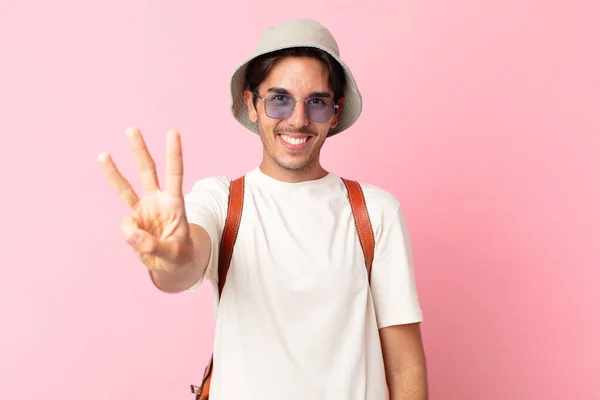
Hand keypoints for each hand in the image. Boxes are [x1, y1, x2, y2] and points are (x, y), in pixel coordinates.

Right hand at [97, 128, 194, 272]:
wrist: (173, 265)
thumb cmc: (180, 256)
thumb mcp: (175, 254)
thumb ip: (155, 245)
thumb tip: (131, 234)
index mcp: (176, 203)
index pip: (175, 175)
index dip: (174, 155)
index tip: (173, 133)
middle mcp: (158, 201)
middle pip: (148, 172)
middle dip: (140, 151)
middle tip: (132, 129)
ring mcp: (143, 210)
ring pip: (126, 188)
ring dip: (114, 172)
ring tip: (102, 155)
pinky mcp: (133, 222)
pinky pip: (126, 226)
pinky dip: (130, 236)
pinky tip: (142, 244)